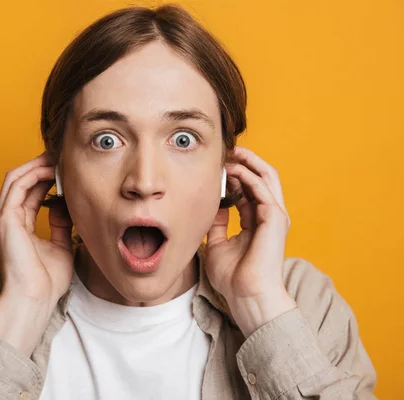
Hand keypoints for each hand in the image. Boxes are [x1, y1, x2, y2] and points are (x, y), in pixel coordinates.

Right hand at [0, 152, 73, 354]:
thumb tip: (66, 205)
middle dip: (41, 165)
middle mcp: (7, 218)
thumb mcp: (61, 247)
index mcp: (18, 226)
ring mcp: (3, 217)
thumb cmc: (46, 281)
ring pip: (16, 177)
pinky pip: (17, 185)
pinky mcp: (5, 218)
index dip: (48, 177)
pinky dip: (34, 173)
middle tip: (62, 155)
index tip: (67, 169)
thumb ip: (61, 225)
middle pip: (21, 180)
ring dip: (37, 164)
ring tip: (58, 157)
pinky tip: (52, 170)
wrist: (34, 299)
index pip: (30, 192)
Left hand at [205, 146, 296, 336]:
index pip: (248, 190)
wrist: (248, 297)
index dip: (233, 175)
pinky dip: (248, 175)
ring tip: (230, 153)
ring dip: (248, 162)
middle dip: (245, 161)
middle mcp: (269, 216)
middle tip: (226, 151)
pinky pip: (263, 188)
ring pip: (266, 177)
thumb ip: (217, 224)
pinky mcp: (275, 218)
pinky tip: (232, 170)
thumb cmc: (234, 278)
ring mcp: (275, 216)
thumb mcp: (218, 245)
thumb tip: (213, 206)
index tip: (216, 166)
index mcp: (257, 222)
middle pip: (262, 178)